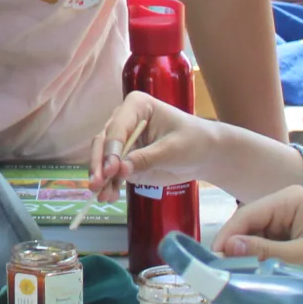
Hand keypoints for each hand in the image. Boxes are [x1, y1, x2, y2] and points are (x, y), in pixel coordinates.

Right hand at [90, 93, 299, 199]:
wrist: (205, 155)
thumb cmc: (194, 142)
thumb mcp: (173, 150)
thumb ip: (146, 159)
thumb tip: (121, 170)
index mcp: (136, 106)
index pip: (117, 128)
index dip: (111, 150)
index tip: (111, 170)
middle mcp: (124, 121)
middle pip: (104, 142)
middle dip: (99, 164)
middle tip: (97, 184)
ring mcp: (123, 141)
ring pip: (103, 159)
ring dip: (101, 178)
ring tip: (103, 197)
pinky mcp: (125, 160)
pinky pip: (112, 172)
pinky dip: (109, 185)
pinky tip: (108, 197)